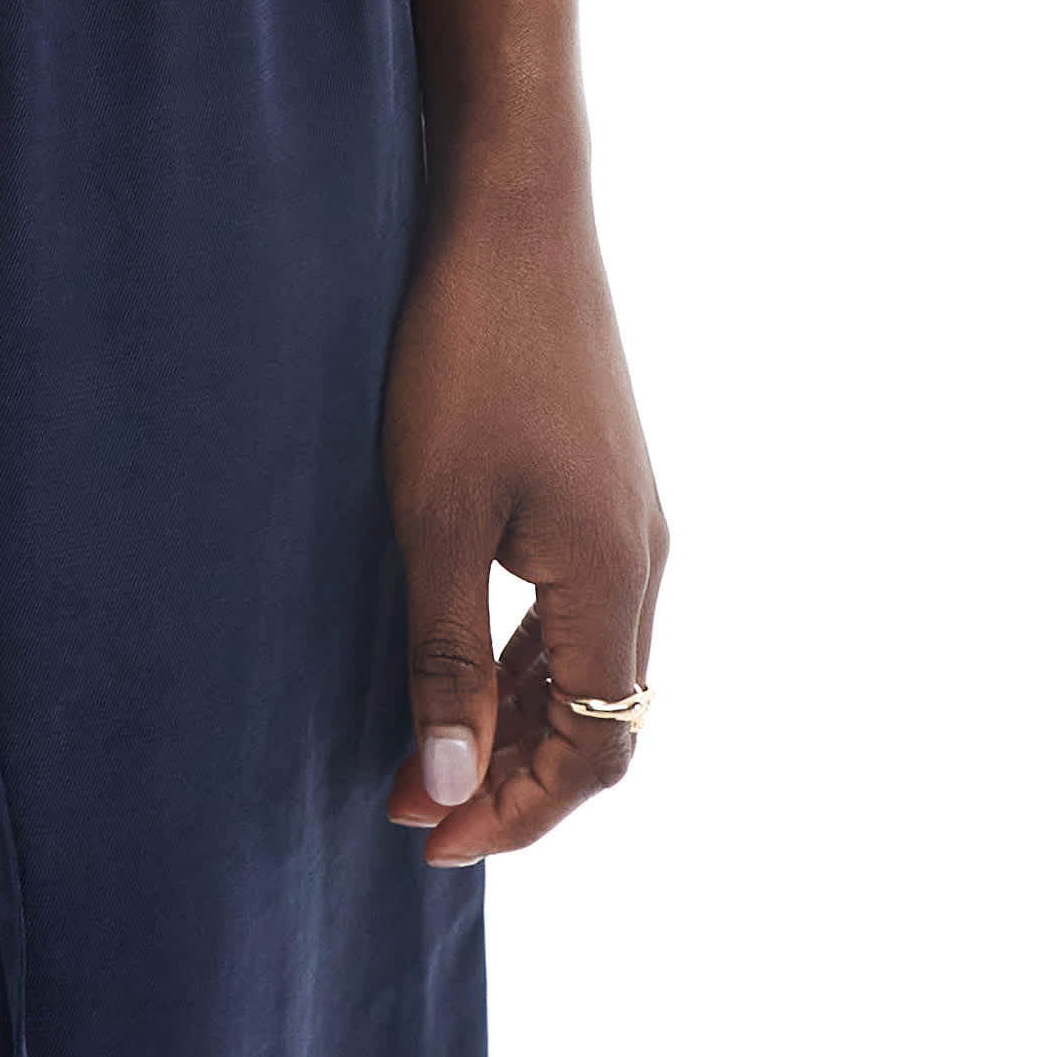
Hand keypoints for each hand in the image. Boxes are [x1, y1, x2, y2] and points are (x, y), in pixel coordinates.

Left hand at [381, 166, 667, 863]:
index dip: (519, 813)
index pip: (595, 748)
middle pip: (601, 716)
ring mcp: (629, 516)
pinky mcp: (604, 482)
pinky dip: (522, 657)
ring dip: (514, 719)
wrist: (516, 214)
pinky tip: (460, 658)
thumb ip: (443, 655)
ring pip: (588, 662)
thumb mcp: (435, 515)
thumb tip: (452, 785)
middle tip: (413, 809)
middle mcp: (643, 558)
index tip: (430, 843)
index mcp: (614, 578)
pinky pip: (577, 606)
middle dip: (514, 779)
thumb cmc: (467, 354)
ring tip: (423, 751)